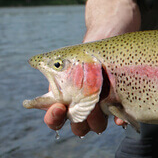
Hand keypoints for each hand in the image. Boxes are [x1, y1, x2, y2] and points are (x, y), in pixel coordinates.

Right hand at [41, 0, 140, 136]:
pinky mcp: (122, 101)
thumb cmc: (92, 44)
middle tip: (84, 109)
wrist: (117, 31)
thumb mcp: (74, 54)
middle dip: (78, 122)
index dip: (53, 118)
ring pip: (96, 126)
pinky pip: (120, 118)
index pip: (54, 115)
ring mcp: (103, 103)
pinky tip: (120, 117)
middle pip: (76, 125)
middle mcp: (84, 102)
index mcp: (67, 94)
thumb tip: (35, 63)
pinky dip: (120, 119)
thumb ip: (59, 62)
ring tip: (101, 109)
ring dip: (97, 122)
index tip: (59, 107)